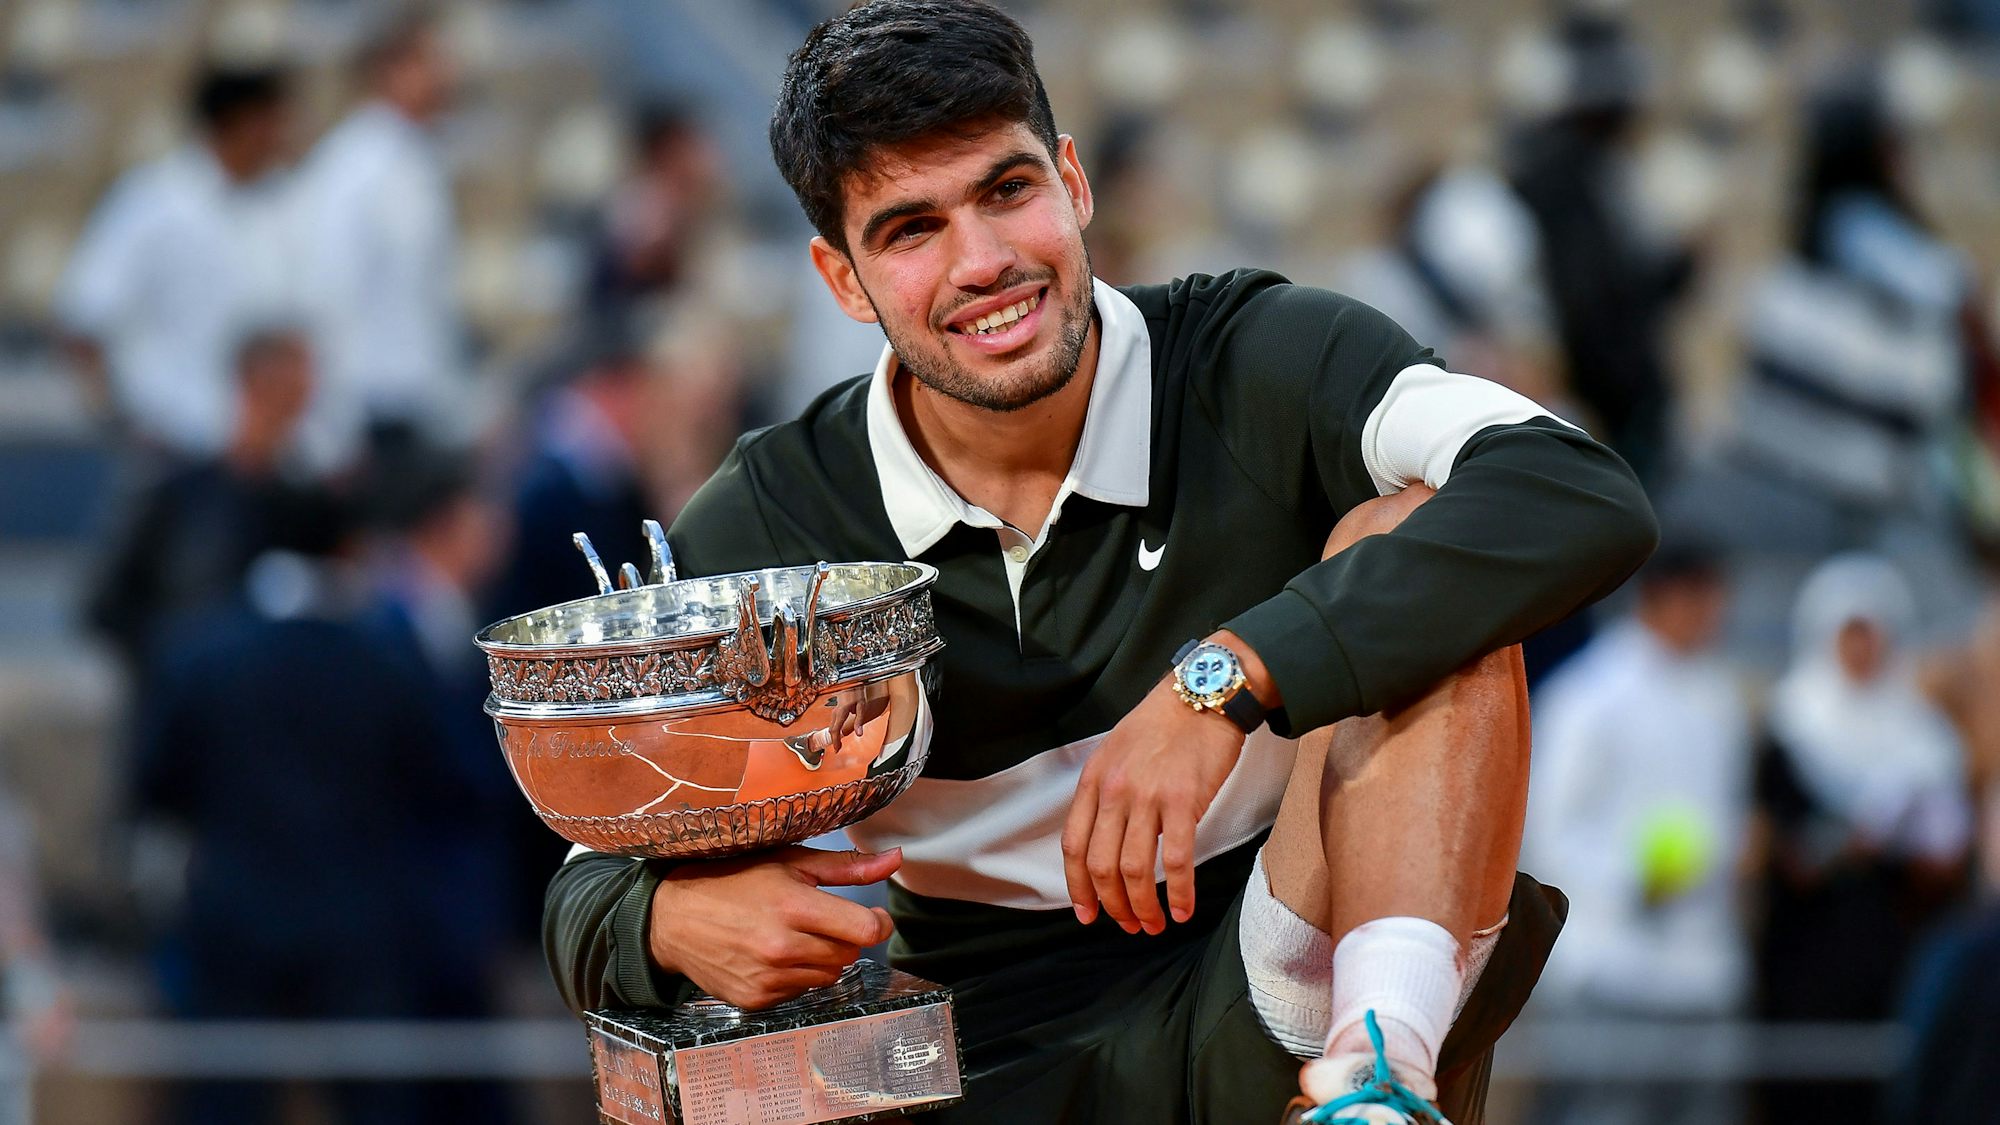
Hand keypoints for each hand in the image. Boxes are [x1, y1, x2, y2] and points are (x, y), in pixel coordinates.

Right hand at [648, 846, 898, 1009]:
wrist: (673, 918)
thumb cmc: (733, 881)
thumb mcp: (789, 863)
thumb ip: (846, 867)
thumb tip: (894, 860)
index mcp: (794, 906)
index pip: (865, 929)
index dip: (876, 922)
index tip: (869, 915)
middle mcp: (782, 946)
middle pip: (850, 954)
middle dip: (843, 937)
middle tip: (816, 920)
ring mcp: (768, 977)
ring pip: (828, 976)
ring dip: (821, 958)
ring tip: (791, 936)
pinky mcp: (756, 999)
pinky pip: (800, 992)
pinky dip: (796, 976)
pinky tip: (772, 955)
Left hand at [1062, 678, 1244, 933]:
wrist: (1202, 695)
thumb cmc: (1163, 725)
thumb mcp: (1116, 752)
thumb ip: (1106, 793)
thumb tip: (1104, 839)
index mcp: (1094, 780)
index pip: (1074, 845)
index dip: (1078, 886)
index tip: (1087, 912)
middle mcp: (1114, 791)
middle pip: (1101, 865)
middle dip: (1112, 905)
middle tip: (1128, 925)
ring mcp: (1147, 796)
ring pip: (1134, 869)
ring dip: (1142, 907)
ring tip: (1153, 925)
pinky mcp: (1182, 801)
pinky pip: (1175, 860)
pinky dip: (1178, 893)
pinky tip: (1183, 910)